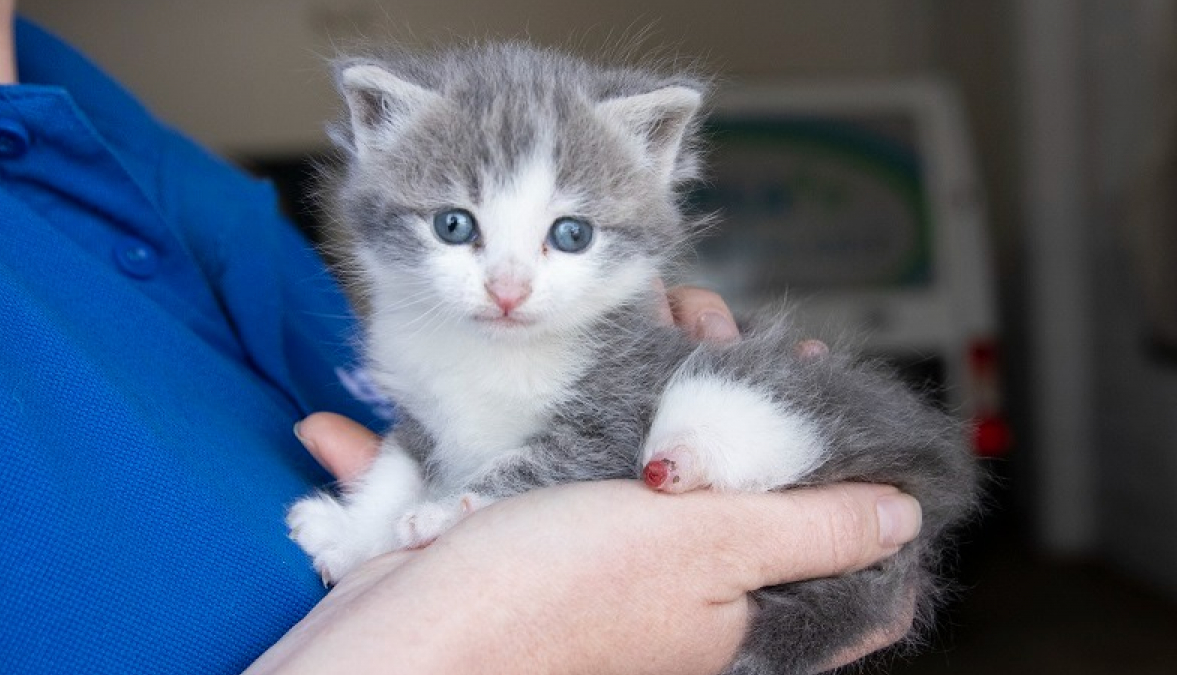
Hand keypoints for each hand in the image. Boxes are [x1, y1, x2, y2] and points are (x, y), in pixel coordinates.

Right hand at [272, 287, 911, 673]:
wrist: (393, 644)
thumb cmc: (545, 603)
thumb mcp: (700, 551)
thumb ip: (803, 530)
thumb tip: (902, 517)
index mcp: (728, 606)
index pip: (829, 558)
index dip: (850, 484)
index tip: (838, 400)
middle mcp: (669, 585)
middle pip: (733, 482)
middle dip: (737, 397)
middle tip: (723, 330)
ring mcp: (596, 553)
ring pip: (649, 450)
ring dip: (650, 379)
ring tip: (652, 313)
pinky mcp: (530, 526)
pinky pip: (550, 456)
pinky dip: (534, 414)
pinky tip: (550, 364)